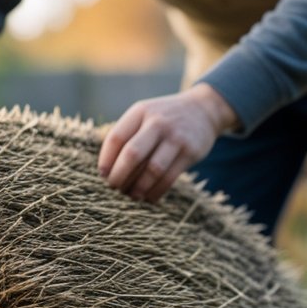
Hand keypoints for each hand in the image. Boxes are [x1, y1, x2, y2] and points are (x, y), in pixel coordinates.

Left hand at [98, 83, 238, 202]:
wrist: (203, 110)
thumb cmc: (164, 119)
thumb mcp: (144, 115)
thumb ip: (126, 134)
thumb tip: (105, 170)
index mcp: (140, 112)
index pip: (116, 138)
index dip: (106, 160)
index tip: (103, 175)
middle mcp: (157, 122)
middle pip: (132, 154)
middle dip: (119, 176)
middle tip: (114, 188)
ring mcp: (175, 137)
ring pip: (152, 169)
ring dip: (138, 187)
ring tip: (131, 195)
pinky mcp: (190, 152)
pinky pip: (169, 178)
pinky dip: (156, 191)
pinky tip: (149, 197)